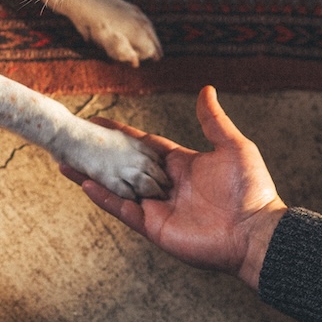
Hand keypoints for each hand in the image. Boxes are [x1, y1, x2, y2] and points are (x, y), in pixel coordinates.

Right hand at [60, 86, 286, 289]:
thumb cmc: (249, 189)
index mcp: (181, 165)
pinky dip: (104, 198)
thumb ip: (212, 121)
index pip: (143, 146)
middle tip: (75, 138)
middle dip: (100, 153)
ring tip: (66, 161)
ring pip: (117, 187)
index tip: (99, 121)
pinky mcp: (153, 226)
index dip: (122, 133)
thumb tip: (206, 90)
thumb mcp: (232, 146)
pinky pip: (123, 210)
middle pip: (124, 165)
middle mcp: (165, 185)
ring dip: (92, 175)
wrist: (254, 232)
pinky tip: (84, 184)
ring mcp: (157, 207)